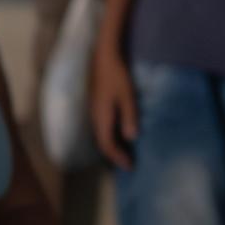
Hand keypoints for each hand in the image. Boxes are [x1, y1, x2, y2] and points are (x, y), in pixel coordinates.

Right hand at [90, 46, 139, 170]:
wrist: (103, 57)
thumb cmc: (117, 76)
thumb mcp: (127, 96)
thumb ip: (129, 117)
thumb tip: (131, 138)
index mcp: (102, 117)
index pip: (107, 144)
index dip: (118, 157)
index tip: (130, 167)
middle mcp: (95, 117)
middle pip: (102, 143)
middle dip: (114, 156)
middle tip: (128, 164)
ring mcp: (94, 111)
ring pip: (100, 136)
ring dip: (111, 146)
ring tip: (124, 153)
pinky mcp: (96, 106)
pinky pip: (101, 128)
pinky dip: (110, 137)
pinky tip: (119, 134)